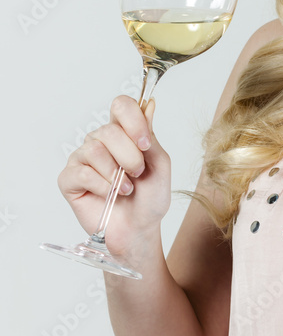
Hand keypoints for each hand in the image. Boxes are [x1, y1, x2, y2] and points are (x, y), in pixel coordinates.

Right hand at [57, 95, 170, 257]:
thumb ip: (152, 138)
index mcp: (123, 134)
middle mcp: (100, 142)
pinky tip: (109, 196)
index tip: (145, 144)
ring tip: (125, 189)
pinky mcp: (69, 179)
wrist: (138, 230)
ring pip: (94, 149)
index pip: (121, 106)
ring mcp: (82, 159)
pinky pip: (83, 172)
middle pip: (108, 130)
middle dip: (130, 157)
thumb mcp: (161, 167)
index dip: (133, 120)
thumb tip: (150, 105)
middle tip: (137, 175)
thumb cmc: (149, 200)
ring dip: (116, 174)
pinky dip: (102, 187)